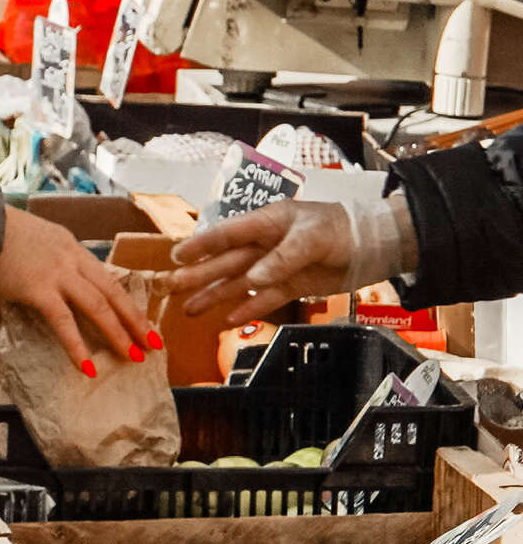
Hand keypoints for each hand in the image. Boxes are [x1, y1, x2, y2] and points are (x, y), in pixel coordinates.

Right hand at [0, 207, 158, 375]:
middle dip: (136, 319)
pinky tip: (88, 367)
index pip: (106, 278)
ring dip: (119, 333)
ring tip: (134, 356)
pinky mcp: (39, 289)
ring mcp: (58, 274)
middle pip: (113, 292)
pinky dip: (78, 347)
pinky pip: (64, 322)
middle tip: (153, 342)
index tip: (140, 320)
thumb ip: (47, 260)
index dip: (125, 301)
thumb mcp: (33, 242)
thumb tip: (50, 284)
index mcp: (71, 247)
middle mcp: (72, 258)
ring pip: (98, 306)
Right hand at [164, 200, 353, 323]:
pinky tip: (226, 320)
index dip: (201, 245)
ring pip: (239, 283)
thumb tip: (254, 279)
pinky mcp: (291, 285)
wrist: (372, 245)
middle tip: (169, 288)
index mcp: (267, 223)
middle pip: (226, 262)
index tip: (176, 256)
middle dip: (198, 275)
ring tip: (189, 310)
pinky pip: (263, 299)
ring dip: (214, 295)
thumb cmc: (341, 228)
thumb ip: (282, 257)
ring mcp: (277, 266)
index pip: (227, 234)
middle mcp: (266, 245)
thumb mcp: (312, 236)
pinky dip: (247, 309)